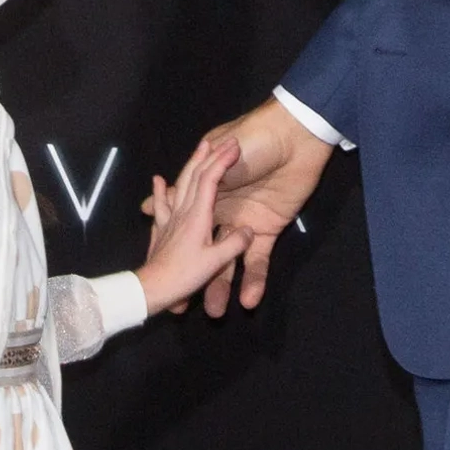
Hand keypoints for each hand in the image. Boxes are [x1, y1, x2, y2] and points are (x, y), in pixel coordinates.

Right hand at [146, 98, 333, 315]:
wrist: (296, 138)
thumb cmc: (253, 139)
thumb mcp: (217, 156)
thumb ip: (190, 180)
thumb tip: (153, 197)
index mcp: (204, 193)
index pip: (183, 225)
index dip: (171, 249)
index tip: (158, 274)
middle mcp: (220, 212)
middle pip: (202, 250)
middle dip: (194, 277)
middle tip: (183, 306)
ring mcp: (244, 223)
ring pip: (228, 261)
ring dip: (222, 286)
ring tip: (215, 312)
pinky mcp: (268, 230)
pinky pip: (259, 260)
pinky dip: (254, 280)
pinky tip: (248, 300)